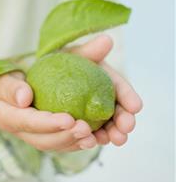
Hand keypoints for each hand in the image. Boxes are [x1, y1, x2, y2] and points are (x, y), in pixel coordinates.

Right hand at [0, 72, 96, 151]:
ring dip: (74, 143)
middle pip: (43, 140)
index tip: (69, 120)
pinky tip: (93, 139)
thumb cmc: (8, 80)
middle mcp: (20, 131)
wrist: (8, 90)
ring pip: (54, 145)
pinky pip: (61, 143)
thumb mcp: (4, 79)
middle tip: (86, 129)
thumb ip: (11, 86)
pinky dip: (77, 142)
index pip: (28, 123)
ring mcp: (33, 136)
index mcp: (7, 117)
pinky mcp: (45, 135)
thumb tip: (24, 98)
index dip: (48, 124)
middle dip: (66, 137)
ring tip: (93, 139)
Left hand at [66, 35, 142, 149]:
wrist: (44, 77)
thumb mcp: (75, 55)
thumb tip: (107, 40)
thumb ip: (89, 50)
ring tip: (113, 138)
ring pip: (104, 129)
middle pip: (116, 113)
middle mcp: (102, 102)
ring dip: (109, 134)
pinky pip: (84, 137)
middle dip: (123, 121)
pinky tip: (89, 141)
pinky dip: (88, 139)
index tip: (136, 105)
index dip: (128, 97)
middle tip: (127, 126)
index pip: (120, 90)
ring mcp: (91, 118)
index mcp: (106, 82)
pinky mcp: (77, 130)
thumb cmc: (63, 63)